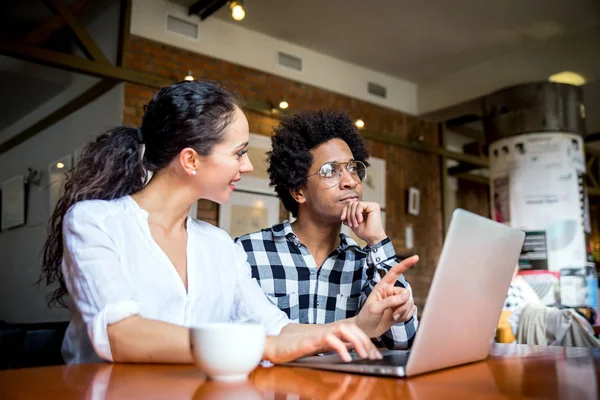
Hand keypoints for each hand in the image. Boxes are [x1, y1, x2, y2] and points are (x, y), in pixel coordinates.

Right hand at [263, 321, 382, 363]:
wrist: (274, 347)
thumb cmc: (294, 350)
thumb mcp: (319, 350)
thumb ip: (333, 348)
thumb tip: (351, 351)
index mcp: (329, 334)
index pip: (353, 331)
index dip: (366, 341)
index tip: (375, 355)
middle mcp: (326, 331)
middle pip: (352, 328)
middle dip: (366, 342)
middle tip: (374, 357)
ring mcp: (318, 335)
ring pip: (343, 329)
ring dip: (357, 341)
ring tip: (364, 356)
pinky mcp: (310, 341)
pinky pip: (329, 339)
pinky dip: (341, 348)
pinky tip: (347, 359)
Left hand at [340, 201, 386, 245]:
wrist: (372, 238)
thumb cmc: (364, 232)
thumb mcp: (352, 222)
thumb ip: (347, 216)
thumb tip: (341, 212)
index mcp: (362, 209)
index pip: (350, 205)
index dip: (344, 211)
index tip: (342, 219)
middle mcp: (367, 206)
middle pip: (351, 203)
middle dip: (348, 214)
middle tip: (351, 224)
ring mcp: (370, 205)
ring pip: (354, 204)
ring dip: (352, 216)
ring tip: (356, 224)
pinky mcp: (374, 206)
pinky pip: (360, 205)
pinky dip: (357, 213)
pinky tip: (360, 221)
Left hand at [354, 255, 418, 336]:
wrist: (366, 330)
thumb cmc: (366, 317)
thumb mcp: (375, 308)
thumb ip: (390, 301)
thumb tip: (406, 296)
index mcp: (383, 286)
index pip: (395, 272)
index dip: (405, 264)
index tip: (416, 258)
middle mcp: (391, 292)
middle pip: (406, 293)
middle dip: (402, 305)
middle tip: (393, 314)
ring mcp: (397, 301)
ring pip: (410, 303)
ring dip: (403, 312)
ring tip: (392, 317)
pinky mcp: (401, 310)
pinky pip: (411, 312)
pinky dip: (405, 317)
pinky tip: (396, 320)